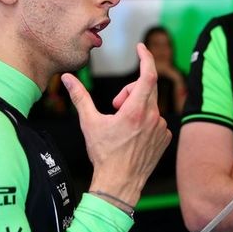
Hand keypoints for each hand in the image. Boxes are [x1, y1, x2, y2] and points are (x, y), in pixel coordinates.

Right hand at [62, 43, 171, 205]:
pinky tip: (134, 136)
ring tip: (123, 127)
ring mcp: (161, 128)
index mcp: (136, 111)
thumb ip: (79, 96)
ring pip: (150, 105)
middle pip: (146, 88)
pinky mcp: (165, 137)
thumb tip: (67, 78)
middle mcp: (153, 117)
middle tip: (115, 107)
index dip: (145, 57)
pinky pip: (156, 119)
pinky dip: (145, 121)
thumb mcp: (89, 123)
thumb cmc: (104, 155)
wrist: (120, 184)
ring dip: (136, 108)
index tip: (140, 47)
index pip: (147, 75)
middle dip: (129, 90)